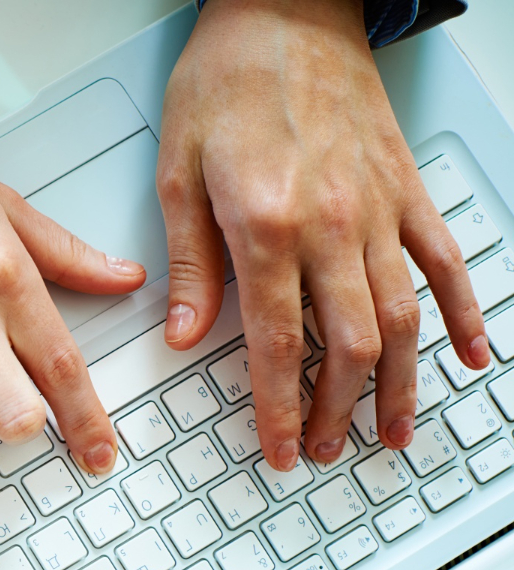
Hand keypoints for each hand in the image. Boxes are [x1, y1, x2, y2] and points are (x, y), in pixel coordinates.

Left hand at [158, 0, 486, 469]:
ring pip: (402, 317)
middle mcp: (333, 224)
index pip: (275, 342)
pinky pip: (447, 262)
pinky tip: (470, 356)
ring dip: (397, 383)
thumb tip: (182, 334)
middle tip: (326, 448)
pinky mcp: (408, 190)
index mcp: (266, 225)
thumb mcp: (176, 171)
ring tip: (390, 431)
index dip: (278, 407)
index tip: (280, 447)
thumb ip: (187, 262)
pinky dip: (464, 314)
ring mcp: (380, 209)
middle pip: (348, 344)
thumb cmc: (227, 81)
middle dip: (337, 409)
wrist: (286, 10)